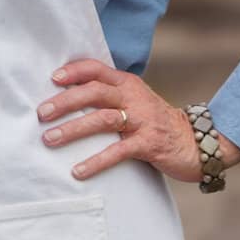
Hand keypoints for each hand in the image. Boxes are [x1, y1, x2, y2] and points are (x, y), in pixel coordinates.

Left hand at [37, 60, 239, 183]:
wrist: (198, 143)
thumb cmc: (157, 122)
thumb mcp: (136, 100)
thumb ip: (111, 95)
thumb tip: (69, 96)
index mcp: (128, 83)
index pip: (97, 69)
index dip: (74, 71)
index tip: (52, 78)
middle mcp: (134, 97)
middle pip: (94, 92)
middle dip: (65, 102)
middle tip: (41, 114)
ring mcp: (142, 120)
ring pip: (102, 119)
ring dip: (73, 130)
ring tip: (50, 139)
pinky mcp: (149, 144)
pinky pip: (118, 152)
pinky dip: (96, 161)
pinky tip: (77, 171)